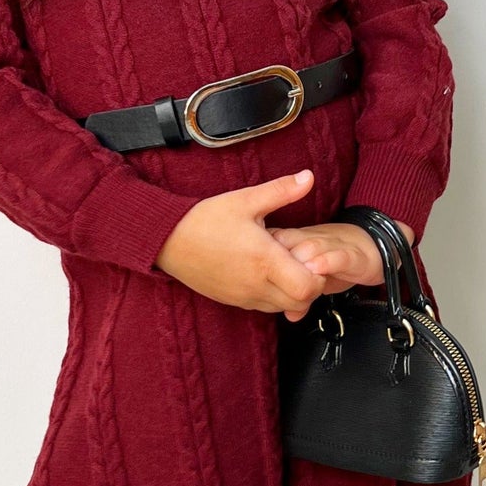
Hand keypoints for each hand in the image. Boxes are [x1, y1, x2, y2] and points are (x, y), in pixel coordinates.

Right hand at [154, 170, 330, 313]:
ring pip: (283, 308)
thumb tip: (309, 176)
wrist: (167, 240)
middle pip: (301, 303)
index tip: (309, 254)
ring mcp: (244, 297)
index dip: (318, 274)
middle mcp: (256, 285)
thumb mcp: (245, 200)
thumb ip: (281, 190)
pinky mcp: (233, 301)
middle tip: (301, 260)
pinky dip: (273, 295)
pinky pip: (264, 307)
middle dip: (309, 285)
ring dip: (291, 292)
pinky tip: (265, 272)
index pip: (309, 287)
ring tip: (283, 265)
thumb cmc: (205, 219)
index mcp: (264, 261)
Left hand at [267, 217, 415, 322]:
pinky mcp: (352, 253)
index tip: (251, 276)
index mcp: (297, 242)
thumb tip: (291, 316)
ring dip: (300, 260)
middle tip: (271, 278)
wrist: (375, 243)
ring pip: (310, 248)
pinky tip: (318, 269)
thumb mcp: (317, 280)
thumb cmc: (337, 262)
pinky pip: (337, 255)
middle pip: (287, 244)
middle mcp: (311, 240)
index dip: (261, 260)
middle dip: (277, 260)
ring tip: (292, 274)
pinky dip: (327, 261)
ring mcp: (332, 245)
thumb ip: (302, 295)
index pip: (272, 246)